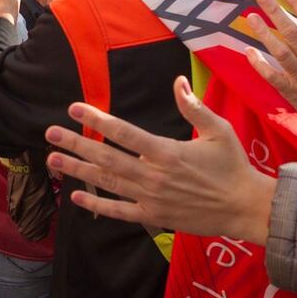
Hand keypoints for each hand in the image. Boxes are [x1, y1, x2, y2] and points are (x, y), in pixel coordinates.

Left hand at [45, 77, 275, 245]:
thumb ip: (194, 107)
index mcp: (166, 152)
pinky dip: (97, 205)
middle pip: (106, 158)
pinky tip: (75, 197)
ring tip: (53, 161)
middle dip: (76, 145)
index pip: (124, 133)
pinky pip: (119, 211)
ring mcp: (151, 198)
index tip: (74, 109)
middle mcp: (153, 176)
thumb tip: (178, 81)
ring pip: (107, 183)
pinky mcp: (153, 217)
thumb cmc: (233, 166)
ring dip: (78, 171)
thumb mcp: (219, 130)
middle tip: (50, 133)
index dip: (97, 120)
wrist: (246, 208)